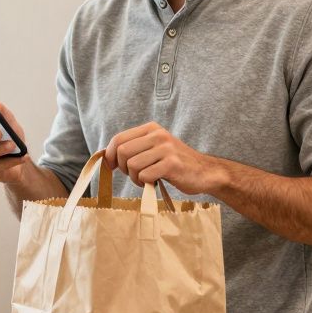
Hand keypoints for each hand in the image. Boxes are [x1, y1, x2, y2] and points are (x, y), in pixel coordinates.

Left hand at [104, 122, 223, 194]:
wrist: (205, 172)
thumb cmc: (175, 164)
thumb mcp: (154, 148)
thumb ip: (134, 148)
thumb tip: (106, 157)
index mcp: (151, 128)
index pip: (118, 139)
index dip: (111, 155)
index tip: (114, 166)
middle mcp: (158, 135)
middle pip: (123, 152)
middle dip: (124, 168)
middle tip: (135, 175)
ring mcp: (166, 148)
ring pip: (132, 165)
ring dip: (135, 178)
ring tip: (147, 179)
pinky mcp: (172, 164)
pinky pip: (145, 175)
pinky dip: (145, 183)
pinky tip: (154, 182)